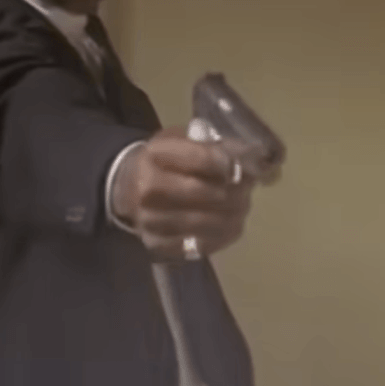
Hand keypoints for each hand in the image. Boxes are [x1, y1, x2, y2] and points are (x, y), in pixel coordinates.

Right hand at [111, 126, 256, 260]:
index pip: (202, 159)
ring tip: (241, 206)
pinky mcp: (157, 244)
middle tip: (248, 189)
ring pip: (207, 222)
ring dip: (233, 215)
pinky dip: (222, 236)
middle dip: (235, 191)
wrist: (128, 186)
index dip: (231, 164)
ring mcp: (150, 219)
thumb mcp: (184, 140)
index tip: (244, 167)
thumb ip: (217, 145)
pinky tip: (228, 225)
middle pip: (207, 193)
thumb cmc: (165, 161)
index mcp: (156, 153)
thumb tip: (256, 157)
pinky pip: (201, 245)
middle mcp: (147, 188)